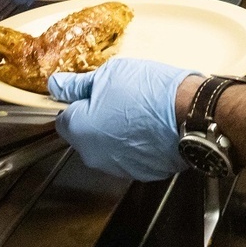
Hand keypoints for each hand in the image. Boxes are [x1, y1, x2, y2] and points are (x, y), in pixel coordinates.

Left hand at [49, 58, 200, 181]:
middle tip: (119, 96)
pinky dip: (135, 143)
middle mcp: (93, 154)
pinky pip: (129, 155)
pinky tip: (149, 126)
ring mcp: (117, 166)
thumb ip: (78, 84)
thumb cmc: (149, 92)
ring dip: (116, 131)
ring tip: (138, 111)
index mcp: (80, 129)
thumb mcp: (110, 74)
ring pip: (108, 145)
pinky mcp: (140, 172)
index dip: (79, 101)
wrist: (189, 112)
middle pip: (86, 134)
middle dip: (97, 117)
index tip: (94, 92)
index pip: (63, 118)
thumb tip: (56, 85)